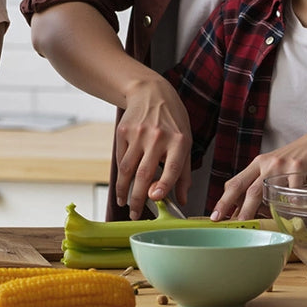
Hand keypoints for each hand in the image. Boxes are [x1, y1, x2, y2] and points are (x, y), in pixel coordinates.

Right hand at [114, 75, 191, 219]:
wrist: (150, 92)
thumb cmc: (172, 121)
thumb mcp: (186, 141)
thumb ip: (184, 172)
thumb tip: (181, 200)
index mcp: (179, 140)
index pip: (172, 167)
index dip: (164, 185)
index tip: (155, 199)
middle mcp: (158, 137)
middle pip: (144, 173)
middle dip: (138, 198)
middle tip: (136, 214)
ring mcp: (138, 134)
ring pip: (127, 169)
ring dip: (124, 190)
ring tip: (125, 203)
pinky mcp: (123, 132)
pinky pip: (120, 158)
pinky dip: (120, 175)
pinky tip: (122, 184)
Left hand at [209, 130, 306, 220]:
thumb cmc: (302, 158)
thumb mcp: (279, 168)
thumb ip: (267, 184)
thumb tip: (255, 210)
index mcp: (259, 163)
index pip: (236, 181)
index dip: (224, 199)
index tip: (216, 214)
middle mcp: (267, 163)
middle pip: (244, 187)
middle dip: (229, 204)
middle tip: (219, 220)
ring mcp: (282, 165)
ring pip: (262, 189)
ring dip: (251, 208)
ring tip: (244, 223)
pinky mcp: (300, 167)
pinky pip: (292, 189)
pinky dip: (289, 202)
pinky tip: (288, 214)